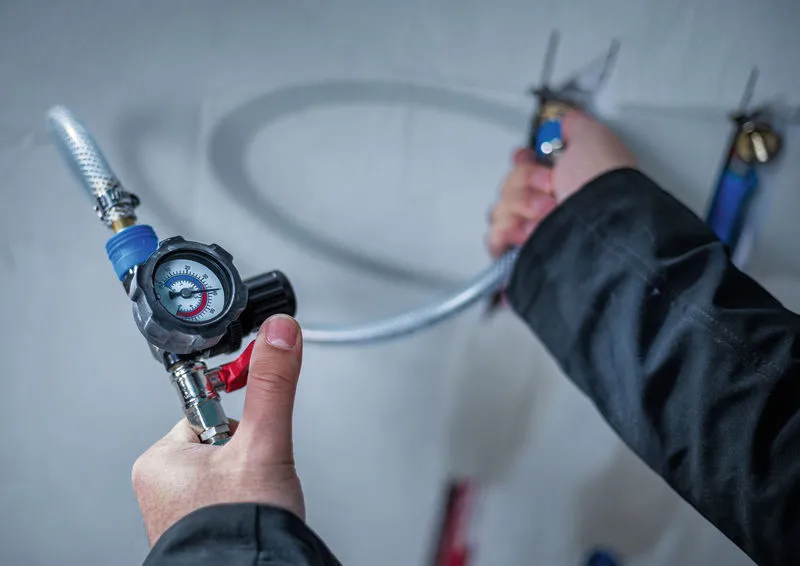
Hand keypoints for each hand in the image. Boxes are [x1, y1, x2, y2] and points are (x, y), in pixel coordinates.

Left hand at [131, 314, 304, 545]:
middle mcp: (161, 486)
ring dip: (252, 481)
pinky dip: (246, 502)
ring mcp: (177, 510)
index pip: (209, 411)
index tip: (252, 440)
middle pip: (224, 441)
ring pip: (230, 469)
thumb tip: (279, 332)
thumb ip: (273, 384)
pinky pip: (228, 496)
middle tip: (255, 480)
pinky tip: (253, 515)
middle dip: (250, 457)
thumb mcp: (263, 443)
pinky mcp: (197, 526)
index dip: (243, 425)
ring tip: (255, 503)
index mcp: (159, 460)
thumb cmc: (239, 526)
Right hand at [487, 110, 635, 257]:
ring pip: (499, 209)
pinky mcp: (520, 254)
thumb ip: (573, 126)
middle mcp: (546, 206)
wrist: (601, 229)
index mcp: (561, 180)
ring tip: (547, 214)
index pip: (522, 165)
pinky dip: (508, 231)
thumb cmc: (601, 188)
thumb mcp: (594, 139)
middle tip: (552, 188)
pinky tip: (530, 232)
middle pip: (507, 184)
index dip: (522, 160)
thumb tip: (559, 121)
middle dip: (525, 181)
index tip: (532, 157)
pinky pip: (494, 238)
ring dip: (520, 205)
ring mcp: (532, 231)